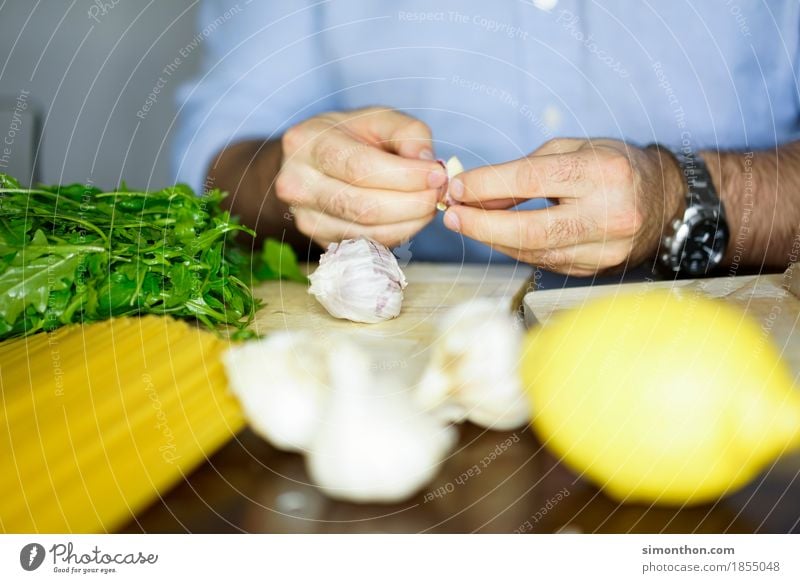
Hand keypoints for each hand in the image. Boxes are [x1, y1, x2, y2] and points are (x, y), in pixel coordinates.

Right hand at [276, 107, 446, 247]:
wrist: (312, 162)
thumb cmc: (349, 136)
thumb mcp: (378, 119)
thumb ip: (408, 133)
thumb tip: (428, 165)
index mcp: (307, 143)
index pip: (360, 167)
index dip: (405, 176)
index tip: (437, 176)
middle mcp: (297, 183)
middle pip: (363, 206)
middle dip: (411, 204)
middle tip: (438, 196)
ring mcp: (305, 217)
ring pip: (366, 232)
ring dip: (409, 223)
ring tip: (429, 206)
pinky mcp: (319, 241)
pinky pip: (366, 245)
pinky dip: (397, 235)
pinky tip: (411, 219)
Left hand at [443, 138, 684, 275]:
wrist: (663, 200)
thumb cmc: (611, 166)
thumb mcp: (571, 150)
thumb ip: (523, 170)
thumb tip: (475, 193)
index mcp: (602, 172)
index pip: (533, 181)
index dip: (488, 186)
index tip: (457, 187)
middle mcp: (608, 214)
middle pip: (532, 230)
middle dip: (483, 225)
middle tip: (453, 216)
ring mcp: (605, 248)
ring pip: (534, 252)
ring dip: (493, 239)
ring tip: (466, 224)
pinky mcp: (596, 269)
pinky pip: (544, 262)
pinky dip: (514, 249)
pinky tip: (496, 236)